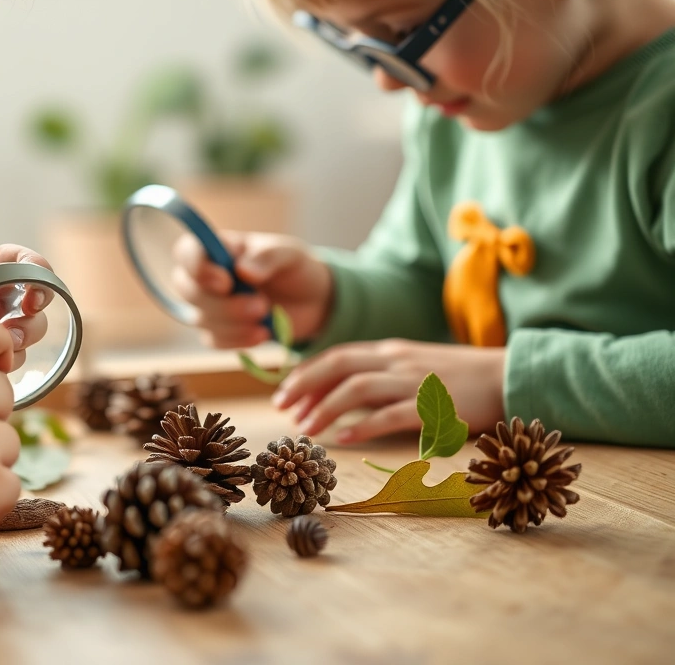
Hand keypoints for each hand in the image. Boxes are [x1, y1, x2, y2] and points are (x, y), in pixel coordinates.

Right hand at [171, 231, 333, 347]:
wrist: (310, 300)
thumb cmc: (292, 267)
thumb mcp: (288, 254)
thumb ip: (266, 256)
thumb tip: (242, 271)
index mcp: (216, 249)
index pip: (186, 253)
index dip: (197, 268)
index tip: (226, 282)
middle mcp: (205, 277)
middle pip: (187, 290)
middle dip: (222, 303)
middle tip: (261, 305)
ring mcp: (209, 306)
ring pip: (201, 319)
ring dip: (234, 323)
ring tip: (267, 318)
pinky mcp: (219, 331)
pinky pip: (214, 340)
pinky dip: (238, 340)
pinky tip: (263, 333)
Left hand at [273, 339, 506, 444]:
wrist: (508, 377)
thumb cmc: (458, 378)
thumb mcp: (412, 367)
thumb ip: (380, 376)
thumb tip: (340, 394)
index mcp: (389, 351)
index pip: (336, 356)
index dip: (306, 374)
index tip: (284, 396)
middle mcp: (395, 360)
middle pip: (338, 366)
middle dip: (304, 386)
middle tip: (281, 410)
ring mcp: (413, 381)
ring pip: (357, 389)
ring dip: (326, 408)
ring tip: (306, 429)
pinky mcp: (433, 406)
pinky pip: (390, 415)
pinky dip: (363, 426)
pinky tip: (345, 439)